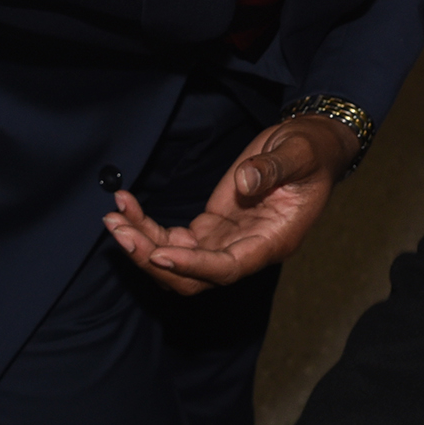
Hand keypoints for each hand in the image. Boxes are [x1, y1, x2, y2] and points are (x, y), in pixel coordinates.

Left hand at [101, 114, 357, 295]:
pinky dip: (146, 226)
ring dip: (142, 244)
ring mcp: (225, 241)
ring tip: (113, 217)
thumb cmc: (310, 152)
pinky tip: (126, 206)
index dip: (192, 266)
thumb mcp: (298, 154)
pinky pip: (172, 238)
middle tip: (120, 231)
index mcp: (272, 241)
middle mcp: (245, 251)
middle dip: (153, 260)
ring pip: (176, 261)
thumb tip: (245, 183)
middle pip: (192, 277)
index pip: (226, 268)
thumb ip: (274, 169)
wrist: (310, 147)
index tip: (159, 254)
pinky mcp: (211, 227)